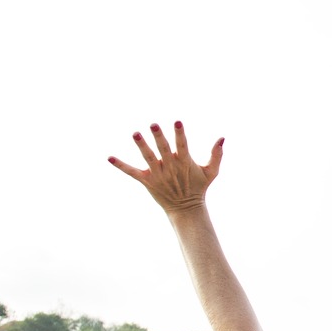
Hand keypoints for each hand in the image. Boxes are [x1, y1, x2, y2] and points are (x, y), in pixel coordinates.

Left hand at [109, 121, 223, 216]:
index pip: (182, 145)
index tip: (177, 122)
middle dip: (158, 137)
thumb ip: (216, 155)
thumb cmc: (199, 187)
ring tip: (135, 134)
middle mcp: (170, 167)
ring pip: (147, 157)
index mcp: (185, 162)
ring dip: (141, 146)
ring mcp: (157, 174)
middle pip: (163, 149)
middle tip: (153, 125)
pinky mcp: (147, 181)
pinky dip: (120, 165)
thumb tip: (222, 138)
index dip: (179, 134)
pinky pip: (131, 172)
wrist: (186, 208)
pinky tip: (109, 157)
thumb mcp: (211, 172)